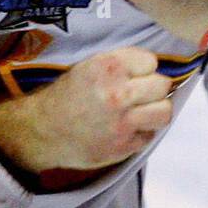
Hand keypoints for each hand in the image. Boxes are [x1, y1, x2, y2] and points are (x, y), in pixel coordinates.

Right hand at [0, 48, 172, 172]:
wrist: (43, 130)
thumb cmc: (68, 96)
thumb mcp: (89, 67)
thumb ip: (121, 65)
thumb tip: (153, 69)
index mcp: (108, 68)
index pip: (151, 61)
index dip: (143, 68)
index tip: (134, 75)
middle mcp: (118, 93)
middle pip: (162, 85)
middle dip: (153, 89)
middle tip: (140, 94)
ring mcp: (122, 122)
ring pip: (164, 111)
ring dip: (155, 110)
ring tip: (142, 111)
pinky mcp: (123, 146)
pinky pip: (150, 135)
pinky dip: (142, 132)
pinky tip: (127, 129)